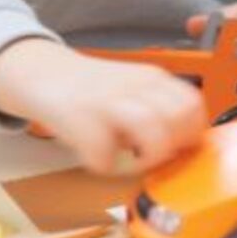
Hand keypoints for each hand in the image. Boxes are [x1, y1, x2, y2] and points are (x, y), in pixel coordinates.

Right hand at [0, 38, 206, 174]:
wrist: (42, 72)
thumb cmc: (92, 92)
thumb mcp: (133, 90)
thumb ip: (159, 111)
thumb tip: (182, 148)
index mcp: (153, 78)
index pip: (193, 104)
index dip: (191, 133)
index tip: (178, 148)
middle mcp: (136, 85)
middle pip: (180, 117)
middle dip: (173, 147)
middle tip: (153, 157)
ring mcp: (108, 99)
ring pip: (152, 129)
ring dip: (147, 158)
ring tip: (131, 162)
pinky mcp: (79, 116)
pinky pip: (103, 150)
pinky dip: (104, 165)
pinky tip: (98, 160)